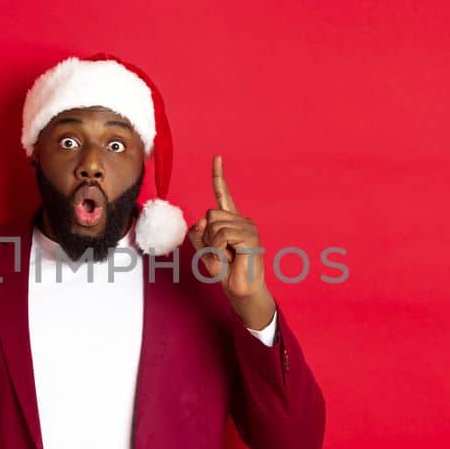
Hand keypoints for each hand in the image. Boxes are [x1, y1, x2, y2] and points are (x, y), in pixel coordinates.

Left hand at [188, 155, 275, 329]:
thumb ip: (198, 232)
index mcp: (231, 220)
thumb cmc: (225, 271)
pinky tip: (233, 257)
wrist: (240, 290)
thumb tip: (202, 219)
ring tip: (227, 257)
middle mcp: (242, 220)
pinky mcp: (251, 237)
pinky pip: (223, 236)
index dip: (219, 176)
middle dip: (207, 236)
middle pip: (210, 214)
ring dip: (213, 245)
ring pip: (214, 225)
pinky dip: (220, 250)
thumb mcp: (204, 250)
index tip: (217, 157)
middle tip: (220, 253)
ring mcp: (248, 227)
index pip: (223, 194)